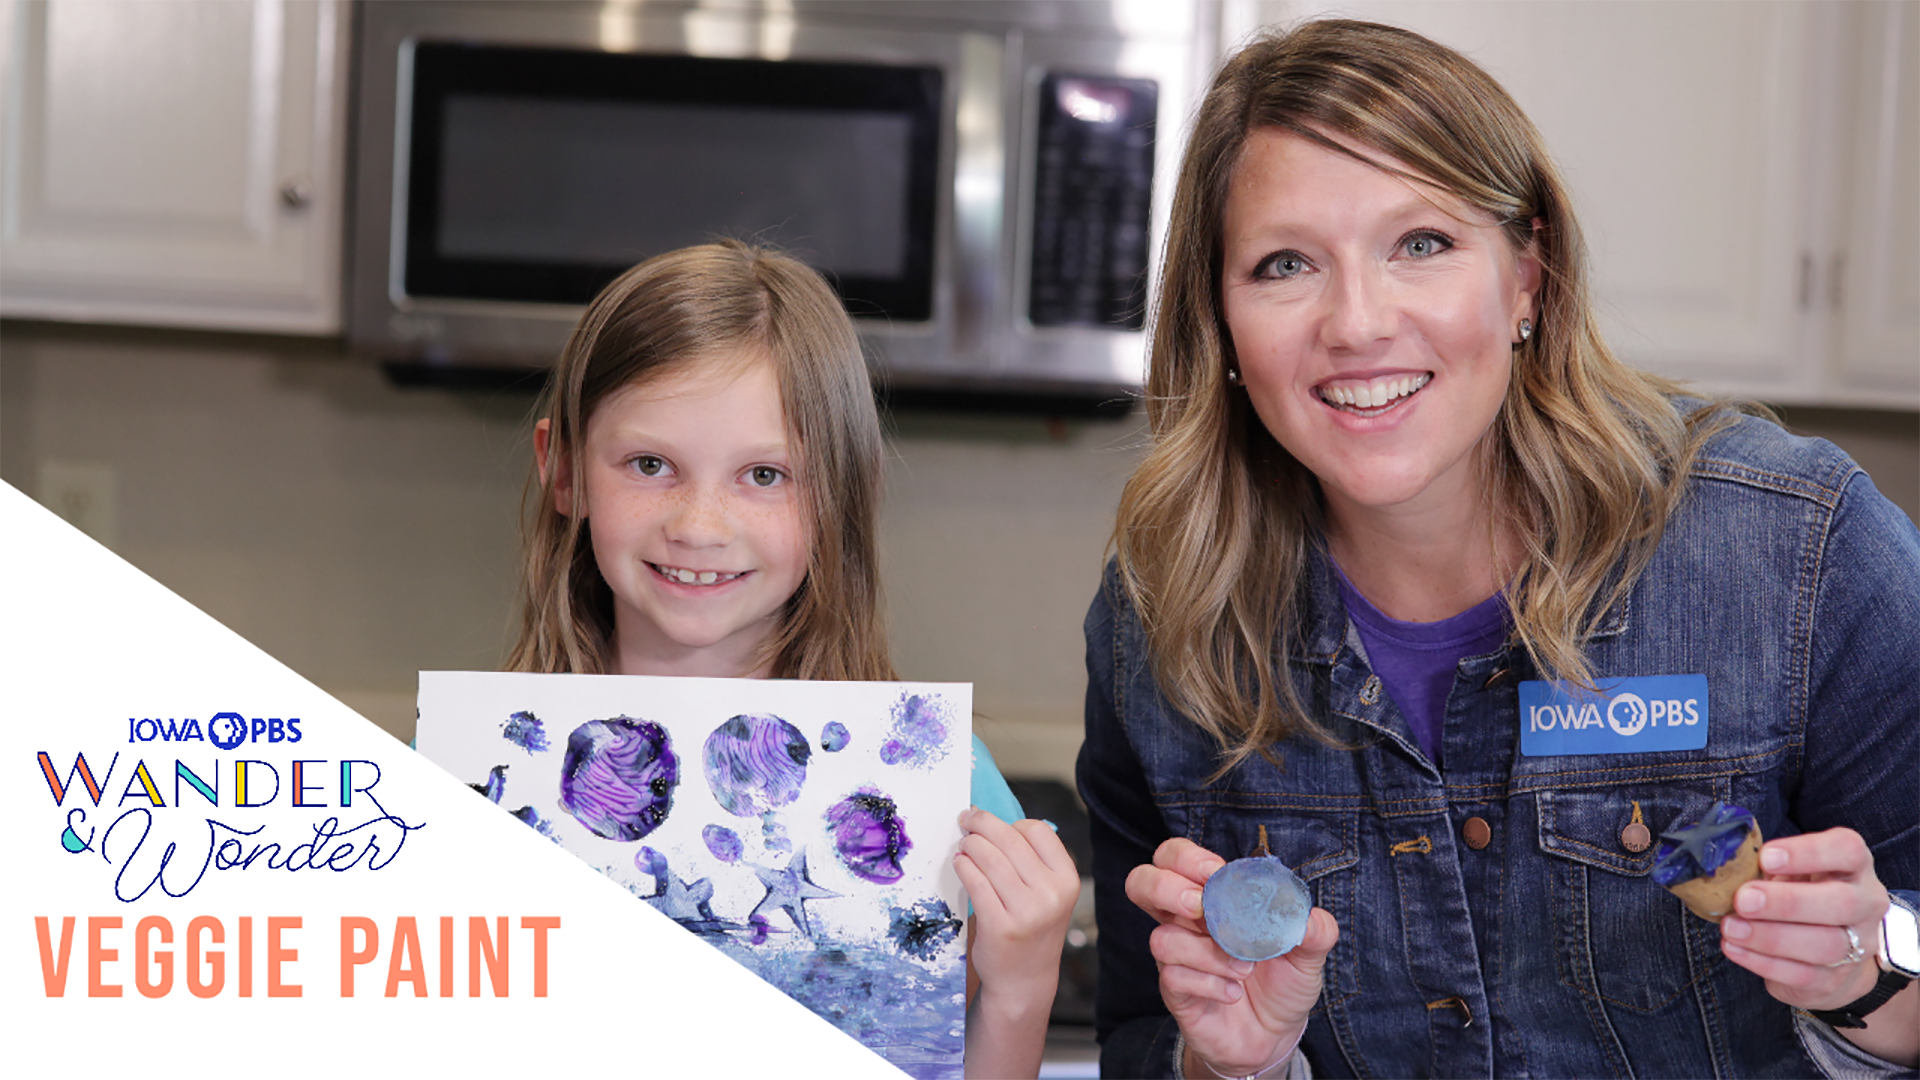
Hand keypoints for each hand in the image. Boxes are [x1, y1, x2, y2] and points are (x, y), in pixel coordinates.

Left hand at [953, 807, 1080, 1010]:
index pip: (1038, 830)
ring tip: (963, 847)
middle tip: (967, 820)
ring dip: (969, 845)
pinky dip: (963, 866)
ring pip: (989, 857)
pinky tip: (960, 865)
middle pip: (1009, 839)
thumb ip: (1031, 861)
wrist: (1024, 979)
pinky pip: (974, 881)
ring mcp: (1026, 911)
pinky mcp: (999, 925)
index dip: (1011, 824)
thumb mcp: (1048, 893)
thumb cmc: (1032, 928)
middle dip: (982, 824)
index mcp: (1067, 880)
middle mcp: (1051, 894)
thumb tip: (991, 822)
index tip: (993, 825)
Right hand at [1126, 838, 1337, 1077]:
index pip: (1176, 858)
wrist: (1274, 1036)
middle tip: (1200, 906)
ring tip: (1244, 968)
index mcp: (1212, 898)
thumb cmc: (1282, 983)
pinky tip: (1233, 992)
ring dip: (1207, 953)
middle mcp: (1185, 921)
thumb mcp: (1309, 953)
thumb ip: (1315, 928)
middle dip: (1164, 887)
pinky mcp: (1176, 991)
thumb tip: (1304, 914)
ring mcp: (1176, 956)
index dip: (1188, 858)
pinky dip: (1210, 983)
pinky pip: (1174, 977)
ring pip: (1162, 938)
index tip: (1216, 873)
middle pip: (1141, 882)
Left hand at [1719, 828, 1888, 1011]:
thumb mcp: (1790, 872)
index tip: (1766, 858)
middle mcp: (1865, 903)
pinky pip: (1804, 974)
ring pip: (1825, 944)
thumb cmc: (1801, 895)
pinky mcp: (1836, 979)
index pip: (1846, 850)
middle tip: (1743, 900)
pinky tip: (1735, 949)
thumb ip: (1767, 866)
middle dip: (1787, 902)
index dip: (1808, 852)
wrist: (1831, 954)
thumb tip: (1726, 867)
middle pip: (1841, 903)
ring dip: (1770, 937)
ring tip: (1731, 928)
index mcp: (1853, 866)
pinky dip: (1763, 962)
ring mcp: (1858, 945)